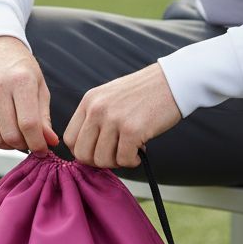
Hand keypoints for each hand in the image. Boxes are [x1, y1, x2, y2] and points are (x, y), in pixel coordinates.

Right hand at [0, 36, 58, 156]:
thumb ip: (44, 116)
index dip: (38, 143)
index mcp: (20, 81)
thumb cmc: (18, 67)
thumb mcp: (38, 85)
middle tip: (27, 140)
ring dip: (6, 145)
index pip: (29, 124)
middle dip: (23, 145)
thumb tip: (50, 142)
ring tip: (12, 134)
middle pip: (10, 136)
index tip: (42, 149)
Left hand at [64, 63, 181, 168]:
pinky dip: (132, 161)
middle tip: (116, 156)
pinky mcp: (132, 130)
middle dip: (99, 162)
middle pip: (82, 154)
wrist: (173, 81)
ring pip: (102, 160)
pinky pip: (124, 160)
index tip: (99, 152)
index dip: (83, 152)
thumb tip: (90, 149)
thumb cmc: (145, 92)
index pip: (69, 139)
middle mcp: (97, 109)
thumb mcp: (110, 97)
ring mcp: (114, 119)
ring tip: (131, 151)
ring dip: (118, 162)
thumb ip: (97, 118)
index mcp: (89, 101)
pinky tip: (141, 151)